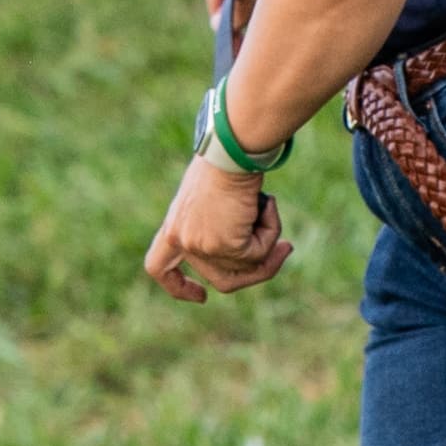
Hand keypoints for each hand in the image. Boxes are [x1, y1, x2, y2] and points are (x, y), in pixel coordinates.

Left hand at [144, 157, 291, 302]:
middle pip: (222, 279)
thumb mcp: (215, 195)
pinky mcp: (224, 246)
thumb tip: (256, 251)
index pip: (159, 266)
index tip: (202, 296)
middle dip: (259, 268)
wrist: (231, 149)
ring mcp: (201, 246)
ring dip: (269, 240)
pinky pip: (259, 253)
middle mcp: (181, 239)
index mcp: (173, 224)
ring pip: (246, 267)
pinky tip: (267, 202)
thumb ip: (221, 223)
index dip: (178, 287)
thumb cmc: (226, 159)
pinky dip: (271, 229)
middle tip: (286, 248)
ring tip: (270, 207)